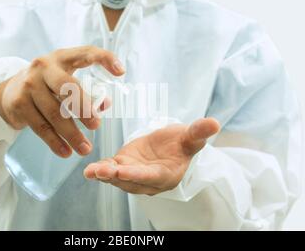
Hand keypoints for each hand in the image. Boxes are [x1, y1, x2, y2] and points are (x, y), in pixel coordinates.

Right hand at [0, 46, 124, 157]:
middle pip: (67, 87)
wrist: (9, 92)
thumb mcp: (64, 81)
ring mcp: (29, 84)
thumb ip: (85, 91)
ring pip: (54, 112)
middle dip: (83, 108)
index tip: (121, 72)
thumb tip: (105, 106)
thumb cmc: (46, 86)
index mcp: (62, 58)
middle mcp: (44, 67)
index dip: (104, 59)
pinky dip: (54, 142)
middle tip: (96, 125)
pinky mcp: (18, 103)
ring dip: (71, 134)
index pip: (86, 52)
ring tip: (85, 149)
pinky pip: (40, 126)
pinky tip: (65, 152)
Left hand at [83, 118, 219, 194]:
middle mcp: (148, 181)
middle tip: (102, 171)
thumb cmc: (181, 144)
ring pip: (117, 178)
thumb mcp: (190, 137)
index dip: (137, 174)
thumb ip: (199, 133)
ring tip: (91, 171)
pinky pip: (110, 171)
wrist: (169, 148)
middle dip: (115, 177)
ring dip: (104, 175)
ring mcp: (133, 175)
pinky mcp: (122, 167)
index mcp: (165, 175)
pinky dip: (99, 171)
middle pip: (130, 181)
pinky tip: (89, 169)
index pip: (150, 176)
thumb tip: (215, 123)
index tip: (122, 170)